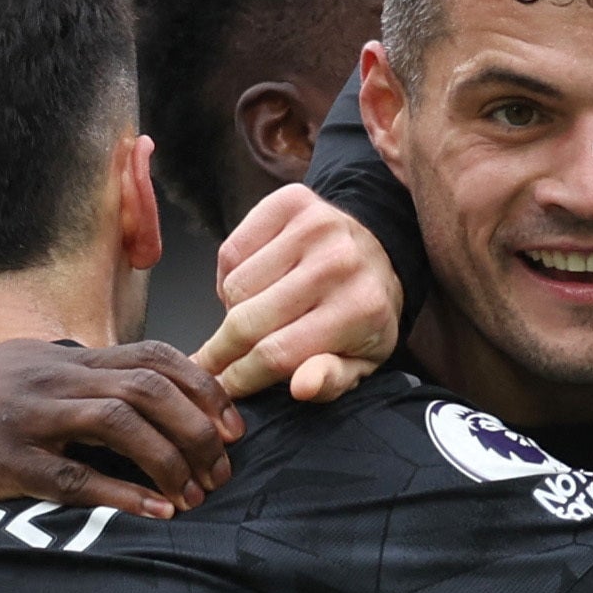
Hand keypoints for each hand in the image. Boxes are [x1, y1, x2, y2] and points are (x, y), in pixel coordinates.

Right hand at [0, 338, 242, 515]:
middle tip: (221, 469)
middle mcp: (55, 380)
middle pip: (149, 389)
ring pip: (121, 425)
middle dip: (198, 430)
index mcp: (66, 359)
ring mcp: (30, 419)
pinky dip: (125, 494)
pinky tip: (158, 511)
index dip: (204, 390)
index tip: (231, 426)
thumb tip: (149, 397)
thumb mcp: (31, 372)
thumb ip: (85, 381)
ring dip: (170, 461)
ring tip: (195, 493)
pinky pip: (76, 476)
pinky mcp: (6, 462)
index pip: (154, 357)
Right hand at [194, 184, 403, 400]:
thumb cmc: (364, 314)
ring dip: (232, 311)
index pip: (277, 353)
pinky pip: (231, 251)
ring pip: (234, 287)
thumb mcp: (361, 361)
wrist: (381, 249)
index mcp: (358, 309)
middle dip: (221, 351)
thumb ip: (332, 380)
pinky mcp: (289, 202)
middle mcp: (337, 263)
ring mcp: (313, 226)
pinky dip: (230, 276)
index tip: (221, 389)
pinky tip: (252, 286)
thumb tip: (301, 388)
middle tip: (211, 363)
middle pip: (247, 321)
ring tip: (252, 316)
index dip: (240, 377)